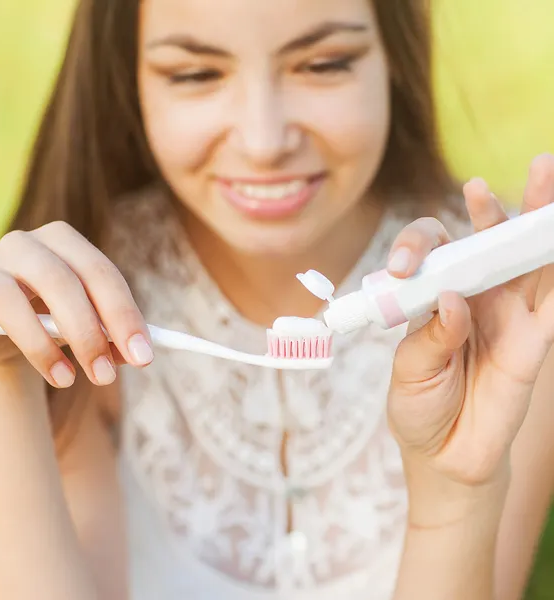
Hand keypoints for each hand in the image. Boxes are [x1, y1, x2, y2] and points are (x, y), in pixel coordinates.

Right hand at [0, 221, 153, 388]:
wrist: (3, 331)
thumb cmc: (55, 322)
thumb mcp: (89, 328)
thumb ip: (112, 337)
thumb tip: (137, 355)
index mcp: (66, 242)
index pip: (102, 274)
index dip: (124, 316)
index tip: (143, 357)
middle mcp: (27, 244)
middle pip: (62, 283)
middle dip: (88, 334)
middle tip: (105, 376)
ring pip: (13, 300)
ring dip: (42, 346)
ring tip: (67, 381)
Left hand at [386, 154, 553, 506]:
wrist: (446, 455)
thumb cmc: (419, 406)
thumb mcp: (410, 373)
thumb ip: (431, 337)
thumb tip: (454, 300)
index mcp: (434, 299)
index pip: (431, 254)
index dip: (417, 247)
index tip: (403, 267)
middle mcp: (473, 298)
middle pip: (484, 245)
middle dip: (489, 211)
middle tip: (482, 186)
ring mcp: (507, 315)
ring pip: (525, 261)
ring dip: (533, 222)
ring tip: (544, 175)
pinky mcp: (535, 340)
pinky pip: (553, 301)